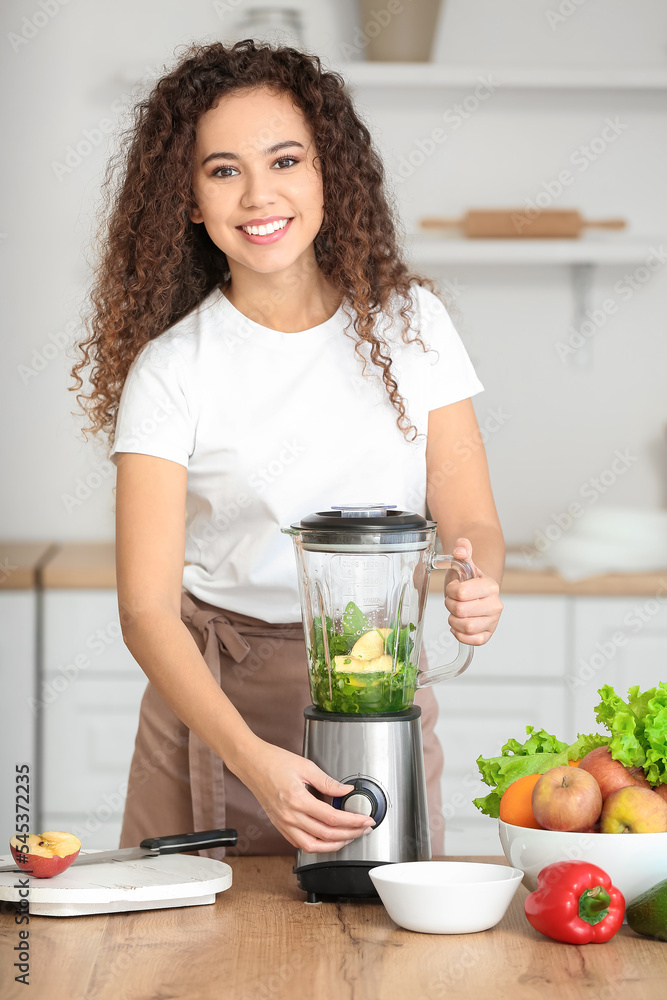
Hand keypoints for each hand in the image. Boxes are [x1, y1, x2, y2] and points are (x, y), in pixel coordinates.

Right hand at [236, 740, 374, 852]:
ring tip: (349, 838)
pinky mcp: (280, 825)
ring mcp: (283, 823)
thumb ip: (327, 782)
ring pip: (313, 846)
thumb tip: (346, 790)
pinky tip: (327, 839)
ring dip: (334, 845)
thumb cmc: (273, 761)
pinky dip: (316, 845)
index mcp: (297, 800)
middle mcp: (290, 816)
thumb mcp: (305, 766)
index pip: (332, 818)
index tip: (366, 820)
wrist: (251, 763)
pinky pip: (300, 843)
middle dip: (350, 834)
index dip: (353, 821)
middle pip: (326, 835)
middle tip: (364, 829)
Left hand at [445, 537, 502, 645]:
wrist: (477, 593)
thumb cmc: (468, 580)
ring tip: (455, 612)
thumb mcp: (464, 564)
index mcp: (491, 586)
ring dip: (453, 620)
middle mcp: (496, 605)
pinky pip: (472, 640)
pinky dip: (460, 634)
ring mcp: (493, 621)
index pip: (462, 592)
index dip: (451, 591)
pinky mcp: (487, 634)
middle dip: (449, 605)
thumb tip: (461, 547)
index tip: (453, 588)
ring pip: (465, 627)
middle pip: (461, 611)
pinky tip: (458, 624)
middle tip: (452, 600)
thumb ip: (462, 550)